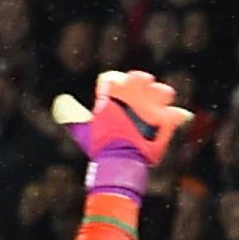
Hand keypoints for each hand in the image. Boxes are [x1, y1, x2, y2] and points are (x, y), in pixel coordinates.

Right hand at [50, 69, 191, 192]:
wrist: (119, 161)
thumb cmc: (99, 144)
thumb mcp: (82, 128)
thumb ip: (71, 113)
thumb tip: (61, 101)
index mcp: (114, 93)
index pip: (116, 78)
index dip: (116, 85)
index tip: (115, 95)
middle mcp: (135, 95)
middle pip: (142, 78)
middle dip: (140, 86)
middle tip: (138, 98)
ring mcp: (152, 107)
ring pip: (163, 92)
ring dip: (160, 97)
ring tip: (156, 107)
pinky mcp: (166, 120)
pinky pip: (177, 113)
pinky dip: (174, 118)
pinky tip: (170, 121)